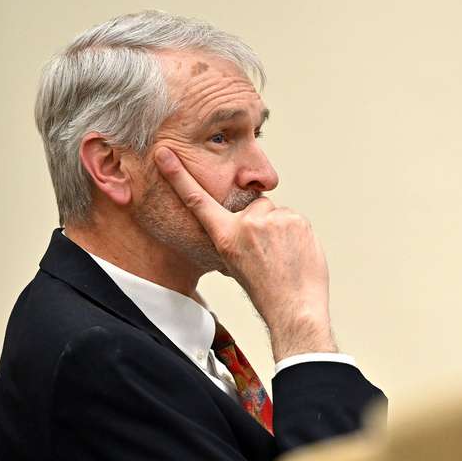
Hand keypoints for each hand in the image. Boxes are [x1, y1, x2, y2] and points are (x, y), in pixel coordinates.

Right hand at [154, 147, 337, 359]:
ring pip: (276, 215)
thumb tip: (245, 223)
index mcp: (225, 236)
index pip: (197, 200)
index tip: (164, 153)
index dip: (178, 176)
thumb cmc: (266, 292)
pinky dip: (296, 233)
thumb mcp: (235, 264)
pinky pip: (294, 219)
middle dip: (263, 223)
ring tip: (284, 257)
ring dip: (281, 230)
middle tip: (270, 253)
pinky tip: (295, 254)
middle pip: (255, 207)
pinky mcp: (295, 219)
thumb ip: (234, 237)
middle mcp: (246, 224)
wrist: (294, 307)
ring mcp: (272, 220)